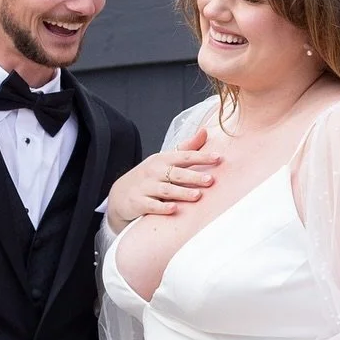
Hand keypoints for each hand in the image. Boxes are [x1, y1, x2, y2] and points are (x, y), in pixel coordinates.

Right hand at [106, 126, 220, 231]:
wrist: (120, 193)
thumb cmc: (149, 176)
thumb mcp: (165, 160)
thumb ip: (186, 148)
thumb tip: (205, 131)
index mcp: (163, 159)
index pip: (185, 156)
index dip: (202, 156)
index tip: (219, 157)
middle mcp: (154, 171)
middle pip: (176, 173)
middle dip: (194, 176)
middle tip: (210, 180)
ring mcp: (145, 187)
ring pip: (166, 190)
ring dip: (182, 192)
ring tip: (197, 196)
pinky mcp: (138, 202)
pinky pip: (151, 205)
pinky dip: (162, 207)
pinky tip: (174, 209)